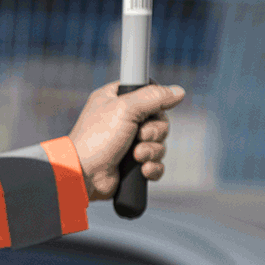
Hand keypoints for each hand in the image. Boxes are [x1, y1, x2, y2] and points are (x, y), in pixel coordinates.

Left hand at [68, 81, 184, 201]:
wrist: (85, 174)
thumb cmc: (98, 138)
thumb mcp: (125, 109)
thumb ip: (153, 97)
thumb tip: (178, 91)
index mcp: (115, 99)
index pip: (147, 93)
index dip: (154, 103)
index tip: (148, 111)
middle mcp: (122, 118)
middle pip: (159, 120)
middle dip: (154, 132)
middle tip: (140, 136)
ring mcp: (127, 141)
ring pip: (159, 143)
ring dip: (151, 151)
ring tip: (136, 156)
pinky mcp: (132, 163)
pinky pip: (156, 163)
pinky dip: (152, 167)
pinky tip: (142, 170)